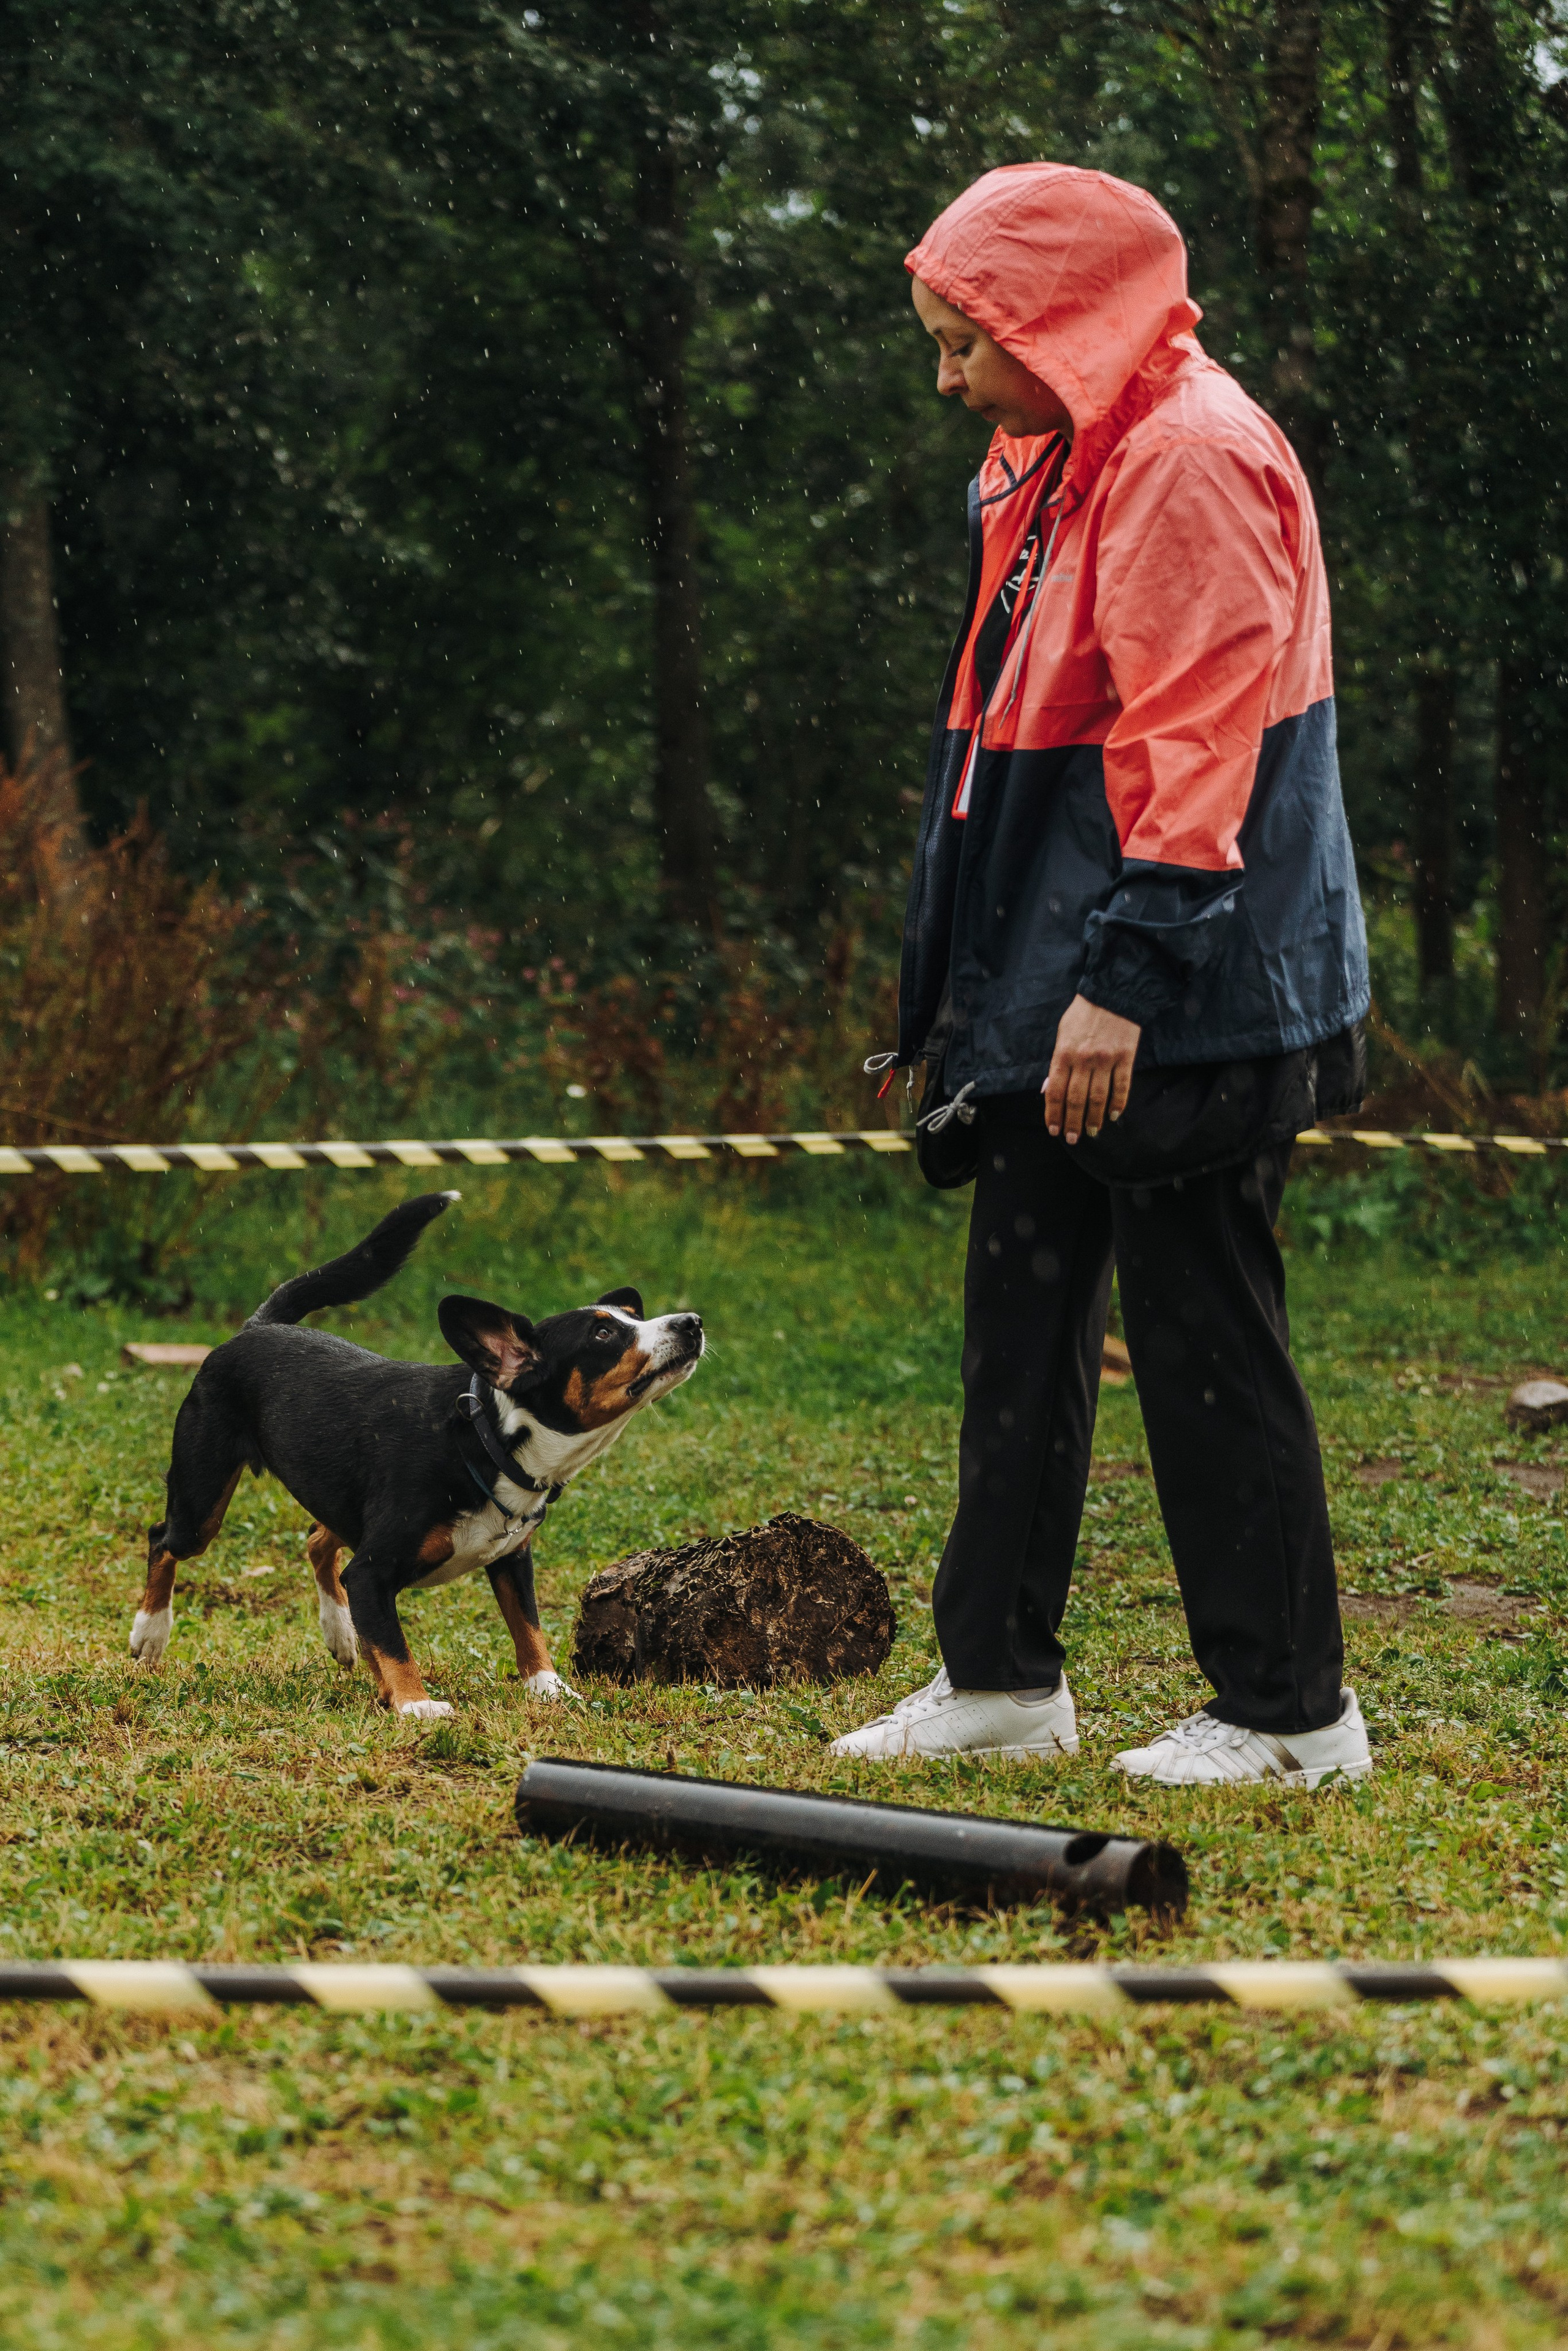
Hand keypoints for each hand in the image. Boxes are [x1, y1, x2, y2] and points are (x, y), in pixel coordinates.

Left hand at [1043, 995, 1140, 1143]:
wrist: (1113, 993)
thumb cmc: (1084, 1014)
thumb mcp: (1062, 1034)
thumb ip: (1056, 1063)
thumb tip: (1046, 1089)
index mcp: (1064, 1053)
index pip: (1054, 1091)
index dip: (1053, 1113)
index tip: (1053, 1129)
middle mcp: (1083, 1059)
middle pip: (1075, 1099)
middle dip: (1072, 1122)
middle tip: (1071, 1138)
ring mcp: (1106, 1059)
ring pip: (1098, 1097)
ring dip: (1093, 1119)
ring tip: (1091, 1133)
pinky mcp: (1126, 1057)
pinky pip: (1122, 1086)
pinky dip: (1117, 1104)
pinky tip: (1112, 1116)